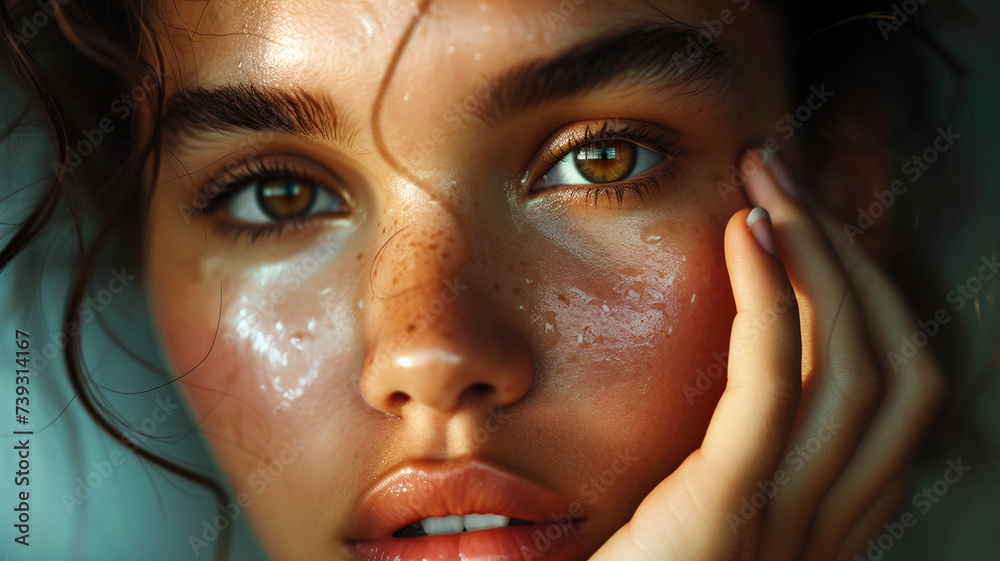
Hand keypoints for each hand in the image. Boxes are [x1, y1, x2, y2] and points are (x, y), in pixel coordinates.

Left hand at [587, 150, 943, 560]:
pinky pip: (773, 390)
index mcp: (822, 522)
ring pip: (855, 369)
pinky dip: (773, 301)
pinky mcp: (727, 512)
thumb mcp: (692, 510)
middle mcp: (827, 526)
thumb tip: (738, 364)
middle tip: (785, 179)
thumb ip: (725, 457)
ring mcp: (788, 526)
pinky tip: (748, 231)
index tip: (807, 228)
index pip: (893, 395)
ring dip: (819, 258)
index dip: (869, 300)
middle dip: (852, 260)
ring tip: (769, 183)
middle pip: (894, 369)